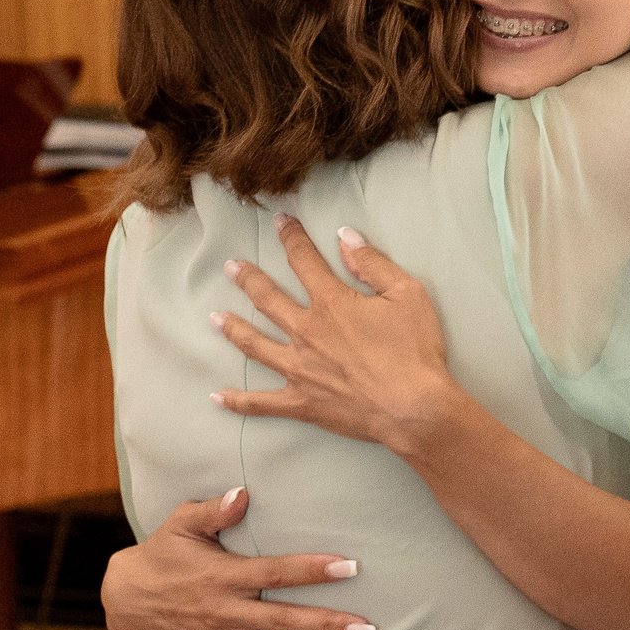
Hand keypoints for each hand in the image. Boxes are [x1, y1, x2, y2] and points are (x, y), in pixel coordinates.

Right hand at [100, 486, 371, 629]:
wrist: (125, 594)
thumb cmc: (163, 551)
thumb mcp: (182, 522)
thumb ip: (215, 509)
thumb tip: (243, 493)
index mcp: (225, 576)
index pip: (276, 573)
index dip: (312, 570)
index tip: (349, 567)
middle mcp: (228, 613)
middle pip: (284, 621)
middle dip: (326, 626)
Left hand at [212, 216, 467, 457]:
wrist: (414, 408)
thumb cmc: (415, 350)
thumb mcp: (407, 295)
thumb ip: (373, 264)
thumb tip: (345, 237)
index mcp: (331, 304)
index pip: (304, 261)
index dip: (291, 237)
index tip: (280, 222)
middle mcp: (306, 333)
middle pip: (267, 299)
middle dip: (248, 279)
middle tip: (231, 267)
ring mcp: (298, 369)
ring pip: (254, 345)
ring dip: (233, 328)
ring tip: (215, 317)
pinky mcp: (301, 402)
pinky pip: (260, 403)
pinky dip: (237, 401)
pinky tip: (217, 396)